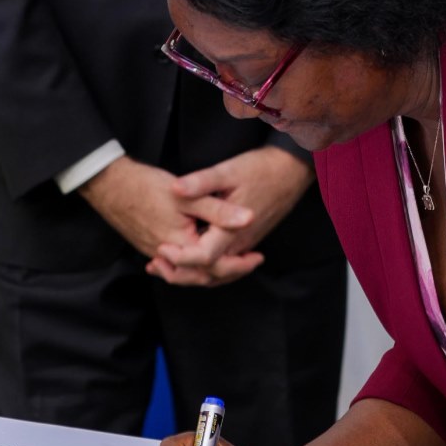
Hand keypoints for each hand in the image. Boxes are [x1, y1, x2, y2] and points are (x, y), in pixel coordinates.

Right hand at [80, 155, 238, 274]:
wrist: (109, 185)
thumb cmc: (146, 187)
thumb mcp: (189, 196)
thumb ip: (219, 210)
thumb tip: (249, 219)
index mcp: (181, 246)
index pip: (216, 267)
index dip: (240, 265)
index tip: (257, 257)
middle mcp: (168, 256)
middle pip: (203, 276)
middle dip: (230, 271)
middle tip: (251, 262)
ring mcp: (156, 253)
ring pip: (190, 272)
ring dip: (212, 269)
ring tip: (233, 260)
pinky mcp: (149, 246)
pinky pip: (177, 264)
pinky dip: (194, 264)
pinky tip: (202, 256)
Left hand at [145, 147, 311, 287]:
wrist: (290, 171)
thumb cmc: (260, 169)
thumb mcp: (227, 171)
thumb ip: (201, 182)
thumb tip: (175, 188)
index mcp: (232, 230)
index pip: (203, 257)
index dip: (180, 256)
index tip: (160, 247)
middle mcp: (239, 244)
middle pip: (208, 274)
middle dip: (179, 274)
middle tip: (154, 265)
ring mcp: (244, 245)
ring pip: (218, 274)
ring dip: (191, 275)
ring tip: (164, 268)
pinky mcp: (246, 242)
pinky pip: (225, 267)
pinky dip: (205, 270)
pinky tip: (190, 261)